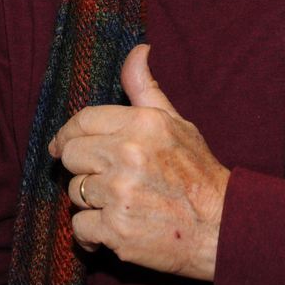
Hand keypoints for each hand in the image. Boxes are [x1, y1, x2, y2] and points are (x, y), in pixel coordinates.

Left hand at [49, 44, 229, 280]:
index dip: (67, 133)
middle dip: (82, 168)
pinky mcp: (116, 229)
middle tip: (104, 178)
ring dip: (91, 202)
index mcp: (141, 124)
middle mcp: (128, 154)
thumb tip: (138, 50)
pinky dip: (92, 234)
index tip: (61, 145)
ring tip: (121, 204)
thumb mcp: (176, 123)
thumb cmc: (198, 174)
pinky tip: (112, 230)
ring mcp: (121, 193)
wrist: (223, 229)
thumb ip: (145, 89)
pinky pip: (80, 227)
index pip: (82, 120)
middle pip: (70, 155)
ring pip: (74, 192)